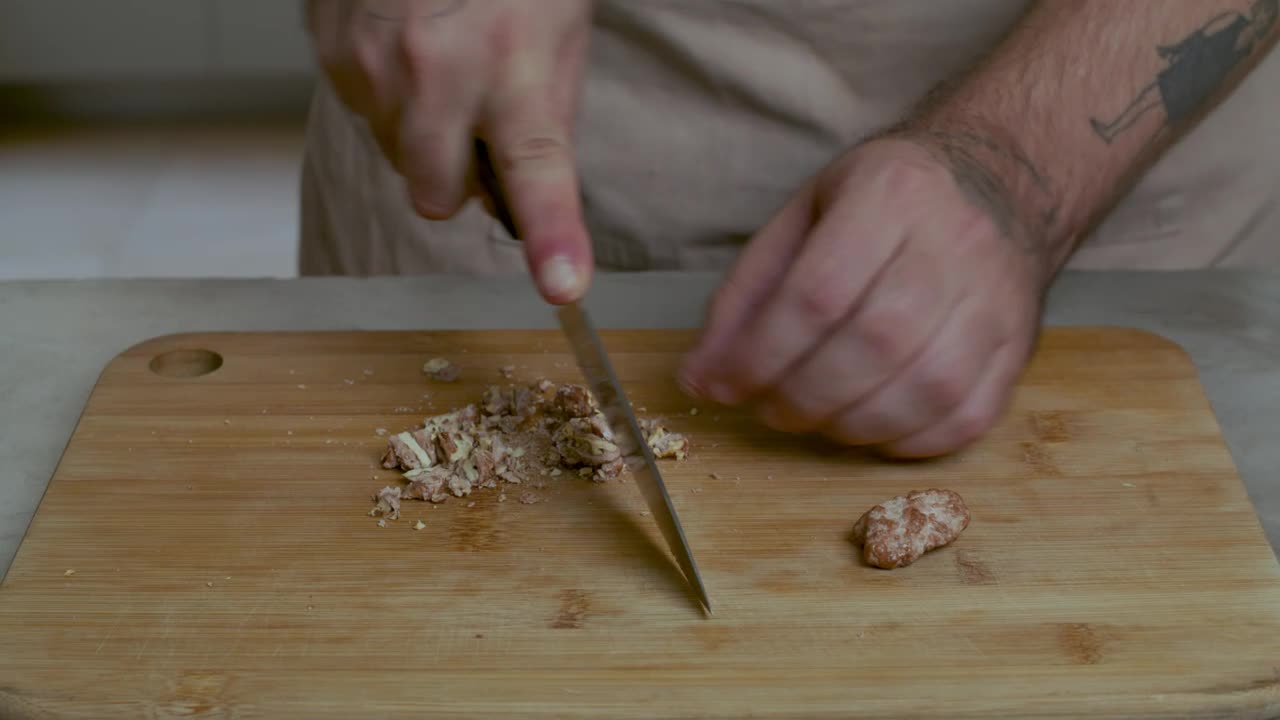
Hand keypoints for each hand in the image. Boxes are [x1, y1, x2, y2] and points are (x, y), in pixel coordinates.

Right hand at [306, 0, 593, 302]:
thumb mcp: (555, 43)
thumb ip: (542, 126)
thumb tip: (516, 205)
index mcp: (514, 68)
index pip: (537, 170)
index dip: (553, 235)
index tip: (563, 285)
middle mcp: (439, 70)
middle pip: (435, 197)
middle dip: (453, 178)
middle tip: (474, 126)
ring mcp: (375, 62)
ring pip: (393, 156)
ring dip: (417, 131)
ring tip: (441, 62)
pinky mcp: (331, 50)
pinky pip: (361, 112)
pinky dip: (385, 95)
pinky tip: (405, 44)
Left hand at [678, 135, 1048, 457]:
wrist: (997, 187)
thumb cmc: (880, 208)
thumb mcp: (800, 221)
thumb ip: (745, 297)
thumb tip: (701, 378)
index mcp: (890, 196)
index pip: (819, 292)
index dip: (762, 354)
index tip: (726, 386)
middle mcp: (955, 243)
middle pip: (876, 342)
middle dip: (805, 396)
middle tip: (770, 410)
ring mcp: (998, 299)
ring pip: (929, 387)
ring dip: (854, 425)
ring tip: (814, 419)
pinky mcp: (1021, 347)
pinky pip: (969, 417)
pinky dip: (909, 441)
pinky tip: (870, 429)